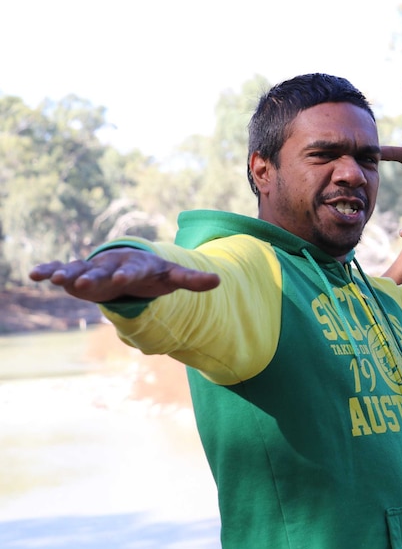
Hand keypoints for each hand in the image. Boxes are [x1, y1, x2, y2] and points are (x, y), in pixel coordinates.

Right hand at [29, 248, 219, 302]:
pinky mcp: (79, 273)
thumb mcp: (172, 277)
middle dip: (93, 277)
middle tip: (82, 283)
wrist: (130, 266)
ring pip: (80, 270)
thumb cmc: (153, 273)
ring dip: (68, 274)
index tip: (122, 280)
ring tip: (53, 279)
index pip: (134, 271)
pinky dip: (49, 270)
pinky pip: (62, 270)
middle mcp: (113, 266)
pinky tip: (34, 274)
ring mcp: (94, 269)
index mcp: (137, 266)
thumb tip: (219, 281)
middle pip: (103, 272)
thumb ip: (192, 280)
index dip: (128, 275)